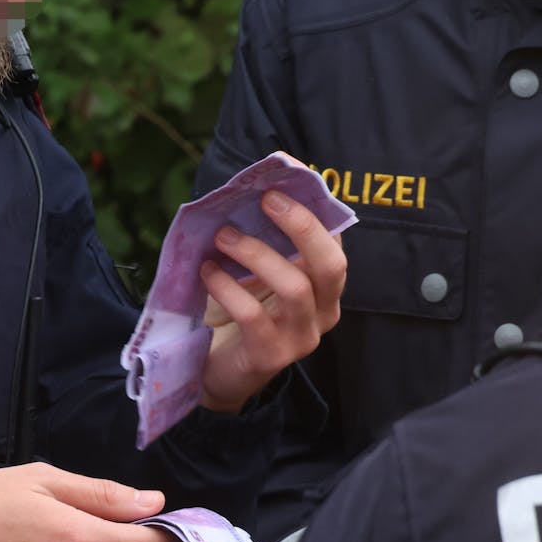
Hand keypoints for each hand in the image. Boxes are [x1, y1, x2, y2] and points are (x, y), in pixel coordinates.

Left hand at [199, 190, 346, 412]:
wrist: (221, 370)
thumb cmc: (242, 310)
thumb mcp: (258, 271)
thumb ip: (264, 236)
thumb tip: (250, 185)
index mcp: (325, 285)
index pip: (334, 238)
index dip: (314, 203)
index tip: (286, 171)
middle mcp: (324, 311)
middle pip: (331, 264)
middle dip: (301, 225)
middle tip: (265, 199)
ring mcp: (302, 337)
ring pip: (294, 288)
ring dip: (256, 254)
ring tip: (223, 236)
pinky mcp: (272, 356)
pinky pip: (253, 315)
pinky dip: (227, 287)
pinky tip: (207, 271)